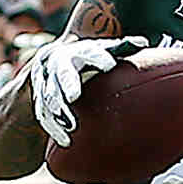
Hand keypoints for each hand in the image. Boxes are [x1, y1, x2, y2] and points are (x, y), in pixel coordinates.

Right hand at [25, 35, 144, 146]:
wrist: (51, 59)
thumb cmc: (86, 58)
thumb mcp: (102, 49)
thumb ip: (121, 48)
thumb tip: (142, 42)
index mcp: (78, 51)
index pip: (88, 51)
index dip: (98, 58)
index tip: (109, 65)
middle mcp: (59, 65)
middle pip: (62, 74)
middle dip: (67, 84)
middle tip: (73, 96)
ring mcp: (46, 82)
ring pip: (49, 97)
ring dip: (58, 111)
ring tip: (71, 125)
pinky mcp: (40, 99)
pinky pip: (43, 114)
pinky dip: (53, 128)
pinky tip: (65, 141)